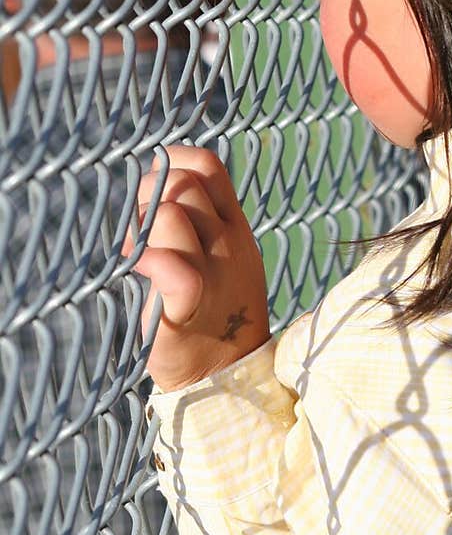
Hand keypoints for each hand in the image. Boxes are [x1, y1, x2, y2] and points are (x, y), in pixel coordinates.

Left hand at [124, 145, 270, 391]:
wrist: (225, 374)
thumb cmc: (211, 313)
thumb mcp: (220, 259)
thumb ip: (199, 222)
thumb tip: (152, 187)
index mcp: (235, 228)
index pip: (208, 166)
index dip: (172, 161)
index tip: (153, 186)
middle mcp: (228, 244)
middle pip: (183, 184)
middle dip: (146, 195)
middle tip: (137, 230)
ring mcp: (212, 273)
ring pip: (171, 215)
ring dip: (140, 227)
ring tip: (134, 254)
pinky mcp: (187, 304)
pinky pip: (169, 264)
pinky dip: (145, 258)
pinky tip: (136, 270)